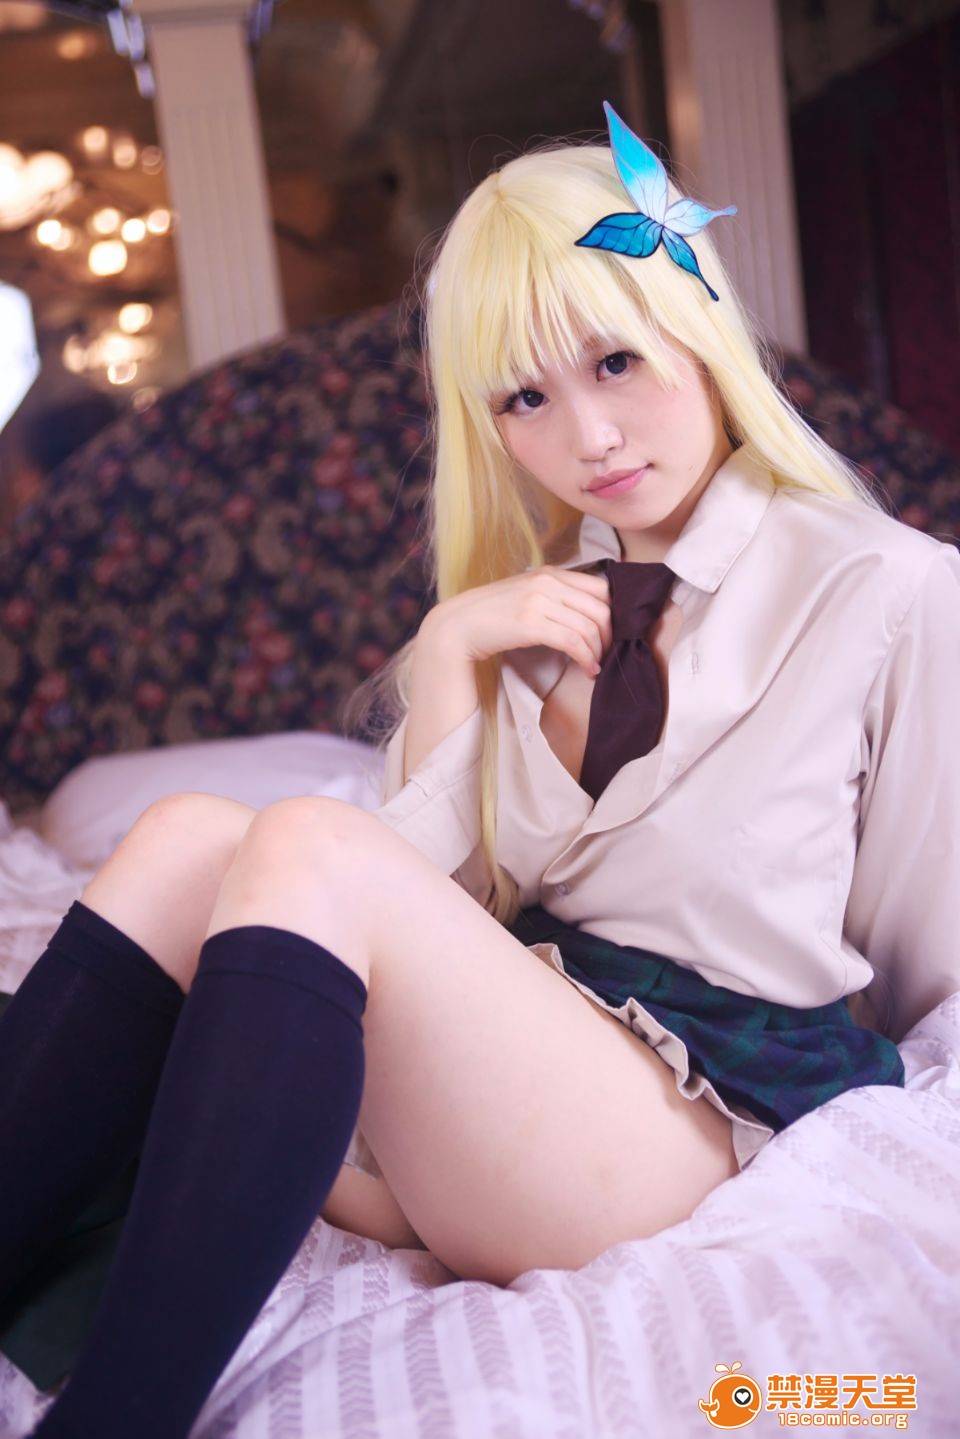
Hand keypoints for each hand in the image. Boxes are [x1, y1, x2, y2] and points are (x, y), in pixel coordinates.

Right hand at [422, 567, 612, 678]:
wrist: (458, 626)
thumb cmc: (493, 616)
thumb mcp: (527, 596)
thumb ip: (554, 596)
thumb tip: (588, 614)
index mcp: (550, 572)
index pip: (601, 587)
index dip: (614, 613)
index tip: (610, 634)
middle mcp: (547, 582)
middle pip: (600, 608)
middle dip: (610, 636)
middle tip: (607, 654)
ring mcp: (538, 600)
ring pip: (589, 627)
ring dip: (598, 652)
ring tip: (595, 666)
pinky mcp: (531, 623)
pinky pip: (573, 642)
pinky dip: (586, 659)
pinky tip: (587, 670)